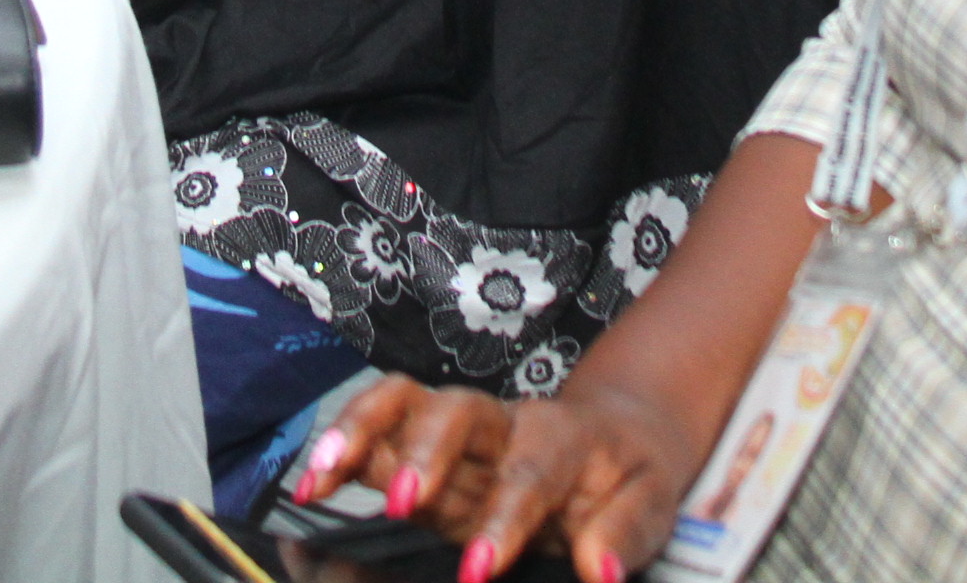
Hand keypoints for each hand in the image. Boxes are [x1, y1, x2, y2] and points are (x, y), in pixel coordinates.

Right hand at [297, 372, 702, 582]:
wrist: (619, 431)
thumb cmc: (631, 475)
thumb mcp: (652, 504)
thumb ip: (624, 533)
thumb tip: (597, 571)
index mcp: (562, 438)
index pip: (529, 477)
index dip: (502, 523)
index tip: (477, 571)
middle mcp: (504, 421)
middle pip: (456, 413)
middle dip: (425, 455)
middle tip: (403, 504)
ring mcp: (462, 426)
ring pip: (406, 402)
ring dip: (361, 433)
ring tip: (320, 480)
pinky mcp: (431, 438)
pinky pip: (384, 419)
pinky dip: (345, 442)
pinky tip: (314, 482)